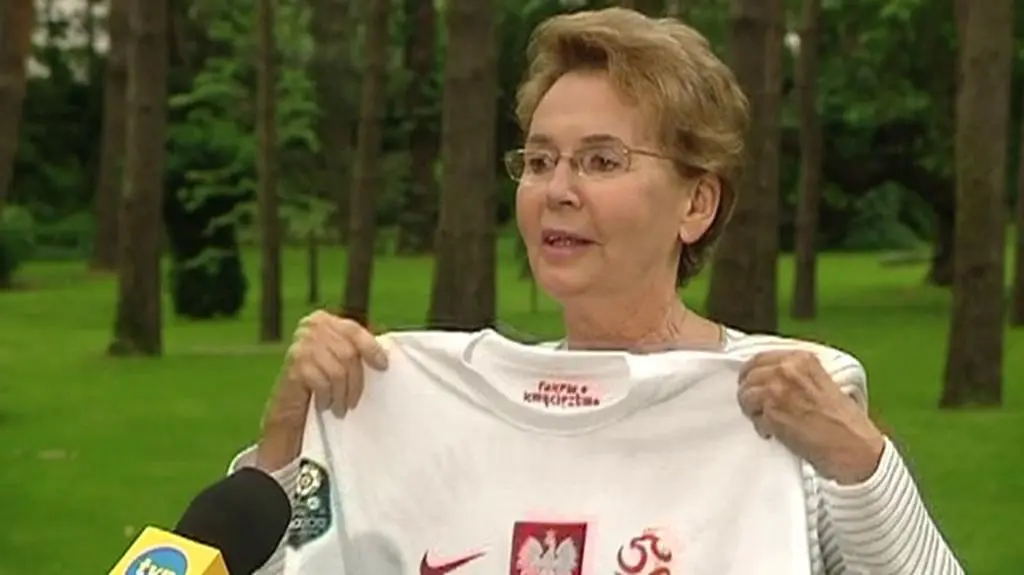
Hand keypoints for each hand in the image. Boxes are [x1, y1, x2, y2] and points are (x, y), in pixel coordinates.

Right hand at [256, 311, 387, 470]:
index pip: (353, 330)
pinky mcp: (293, 367)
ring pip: (337, 371)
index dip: (371, 348)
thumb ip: (356, 347)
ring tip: (341, 406)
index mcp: (322, 319)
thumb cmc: (321, 379)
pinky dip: (327, 398)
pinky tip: (325, 404)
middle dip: (355, 381)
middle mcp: (309, 327)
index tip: (383, 366)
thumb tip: (386, 353)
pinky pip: (322, 383)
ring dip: (342, 394)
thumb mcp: (340, 357)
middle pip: (348, 353)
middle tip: (354, 401)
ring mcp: (299, 346)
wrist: (289, 405)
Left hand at [737, 350, 884, 484]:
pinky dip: (760, 426)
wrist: (855, 449)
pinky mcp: (772, 413)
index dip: (753, 374)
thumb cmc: (845, 423)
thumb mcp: (823, 384)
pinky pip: (753, 416)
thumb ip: (796, 375)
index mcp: (802, 360)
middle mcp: (787, 370)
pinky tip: (773, 432)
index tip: (754, 384)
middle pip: (748, 375)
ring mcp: (777, 390)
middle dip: (750, 391)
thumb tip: (771, 378)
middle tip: (757, 405)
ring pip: (745, 394)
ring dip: (753, 409)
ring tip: (768, 420)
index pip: (760, 358)